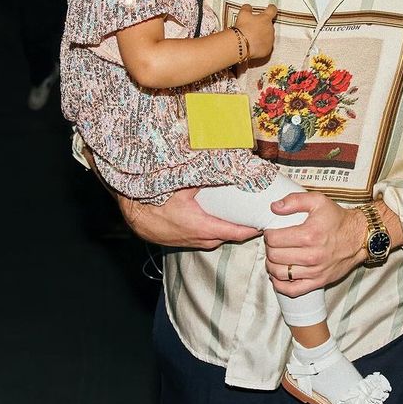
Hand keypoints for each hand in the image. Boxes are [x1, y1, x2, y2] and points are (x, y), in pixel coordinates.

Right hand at [118, 187, 259, 249]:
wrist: (134, 216)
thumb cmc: (156, 201)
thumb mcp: (182, 185)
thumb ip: (204, 175)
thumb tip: (224, 161)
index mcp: (205, 227)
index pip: (239, 232)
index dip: (255, 226)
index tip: (268, 218)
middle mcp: (202, 239)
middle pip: (232, 235)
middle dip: (245, 223)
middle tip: (257, 209)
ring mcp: (194, 242)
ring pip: (220, 236)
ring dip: (230, 226)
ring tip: (241, 211)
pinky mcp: (187, 241)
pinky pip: (208, 236)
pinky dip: (217, 228)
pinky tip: (218, 215)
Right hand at [235, 3, 276, 59]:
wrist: (241, 44)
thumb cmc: (243, 29)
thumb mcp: (243, 14)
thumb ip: (247, 8)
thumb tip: (248, 7)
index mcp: (265, 18)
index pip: (272, 10)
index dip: (271, 8)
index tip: (271, 7)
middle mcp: (270, 29)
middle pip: (269, 25)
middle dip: (262, 25)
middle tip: (253, 27)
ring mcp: (270, 40)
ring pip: (268, 36)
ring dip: (262, 36)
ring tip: (251, 37)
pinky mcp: (268, 50)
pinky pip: (265, 47)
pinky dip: (260, 46)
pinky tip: (252, 45)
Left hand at [263, 192, 369, 295]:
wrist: (359, 237)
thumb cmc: (338, 219)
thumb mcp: (318, 201)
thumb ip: (295, 200)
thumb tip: (275, 207)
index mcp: (309, 235)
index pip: (274, 239)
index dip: (268, 234)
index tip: (271, 232)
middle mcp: (312, 255)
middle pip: (275, 256)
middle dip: (269, 248)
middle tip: (274, 243)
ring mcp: (315, 271)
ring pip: (280, 273)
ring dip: (272, 265)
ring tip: (276, 257)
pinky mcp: (319, 281)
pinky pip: (293, 290)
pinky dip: (280, 285)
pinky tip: (279, 275)